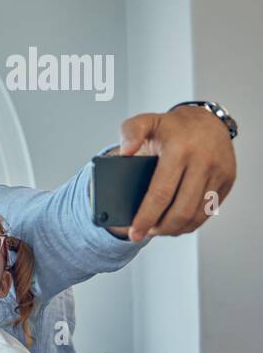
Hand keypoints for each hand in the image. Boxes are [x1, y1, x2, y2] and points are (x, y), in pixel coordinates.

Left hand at [119, 107, 235, 241]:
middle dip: (160, 228)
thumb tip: (125, 152)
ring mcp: (218, 172)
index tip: (133, 233)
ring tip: (158, 229)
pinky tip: (177, 222)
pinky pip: (210, 210)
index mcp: (179, 150)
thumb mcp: (145, 121)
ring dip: (176, 228)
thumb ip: (130, 132)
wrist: (207, 120)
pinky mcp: (228, 180)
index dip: (145, 217)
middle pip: (181, 210)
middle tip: (144, 233)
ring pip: (197, 214)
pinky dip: (192, 222)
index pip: (160, 194)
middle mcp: (203, 162)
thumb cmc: (172, 126)